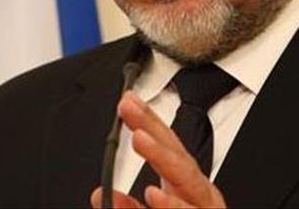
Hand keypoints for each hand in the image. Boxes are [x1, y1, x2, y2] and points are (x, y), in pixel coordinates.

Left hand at [90, 91, 226, 207]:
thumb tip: (99, 194)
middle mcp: (199, 197)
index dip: (149, 122)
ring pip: (189, 181)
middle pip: (179, 156)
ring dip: (163, 158)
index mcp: (185, 190)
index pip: (167, 149)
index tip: (128, 101)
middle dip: (155, 130)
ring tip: (141, 139)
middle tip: (130, 110)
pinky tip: (155, 193)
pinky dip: (172, 206)